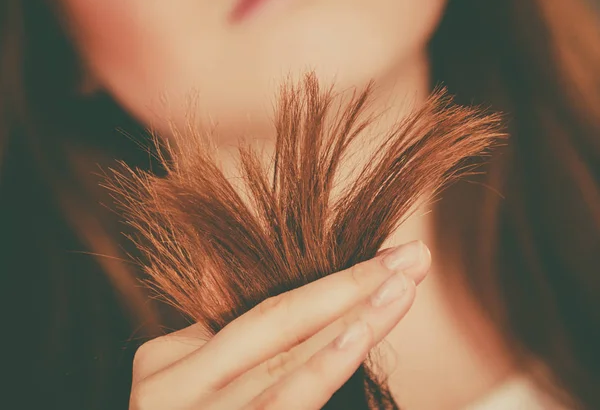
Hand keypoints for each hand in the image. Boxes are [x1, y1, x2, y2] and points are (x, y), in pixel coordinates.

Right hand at [129, 240, 430, 409]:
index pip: (262, 313)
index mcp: (166, 366)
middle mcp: (178, 395)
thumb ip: (209, 326)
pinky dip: (321, 375)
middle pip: (279, 329)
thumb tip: (219, 267)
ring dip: (352, 325)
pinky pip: (285, 409)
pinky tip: (356, 342)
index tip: (389, 258)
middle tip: (411, 258)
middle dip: (351, 289)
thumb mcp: (180, 375)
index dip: (331, 282)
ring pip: (288, 370)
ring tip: (400, 289)